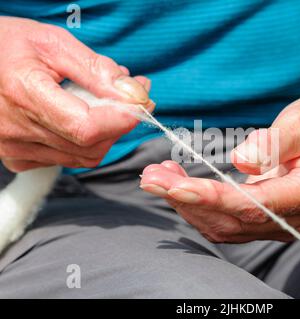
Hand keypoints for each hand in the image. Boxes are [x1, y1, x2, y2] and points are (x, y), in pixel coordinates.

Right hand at [0, 17, 153, 171]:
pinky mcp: (19, 158)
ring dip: (108, 131)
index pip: (85, 126)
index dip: (121, 119)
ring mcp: (16, 148)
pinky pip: (68, 157)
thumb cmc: (7, 46)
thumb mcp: (53, 43)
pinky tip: (82, 116)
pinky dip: (86, 141)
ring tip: (109, 101)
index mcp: (23, 93)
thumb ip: (95, 69)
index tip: (141, 102)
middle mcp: (16, 129)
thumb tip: (131, 93)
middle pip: (91, 144)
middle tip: (133, 95)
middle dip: (121, 122)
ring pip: (85, 155)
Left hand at [140, 94, 299, 242]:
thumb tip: (241, 161)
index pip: (256, 205)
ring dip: (187, 205)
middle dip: (187, 200)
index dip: (215, 197)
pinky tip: (178, 186)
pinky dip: (199, 207)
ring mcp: (281, 224)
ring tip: (157, 177)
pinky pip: (228, 222)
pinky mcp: (267, 221)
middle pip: (234, 220)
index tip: (176, 186)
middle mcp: (296, 218)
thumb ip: (276, 141)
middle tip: (150, 177)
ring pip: (226, 227)